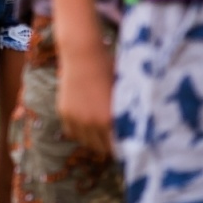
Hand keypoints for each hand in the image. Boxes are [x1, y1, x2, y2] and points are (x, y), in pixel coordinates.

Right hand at [57, 37, 115, 154]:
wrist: (83, 55)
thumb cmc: (109, 70)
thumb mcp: (123, 93)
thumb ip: (126, 113)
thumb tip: (138, 130)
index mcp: (109, 119)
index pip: (117, 147)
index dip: (123, 148)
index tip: (126, 147)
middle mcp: (91, 122)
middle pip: (100, 148)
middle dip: (108, 146)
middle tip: (113, 141)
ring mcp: (76, 118)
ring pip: (85, 142)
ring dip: (92, 141)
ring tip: (100, 135)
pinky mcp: (64, 112)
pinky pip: (71, 132)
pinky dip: (79, 132)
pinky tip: (86, 126)